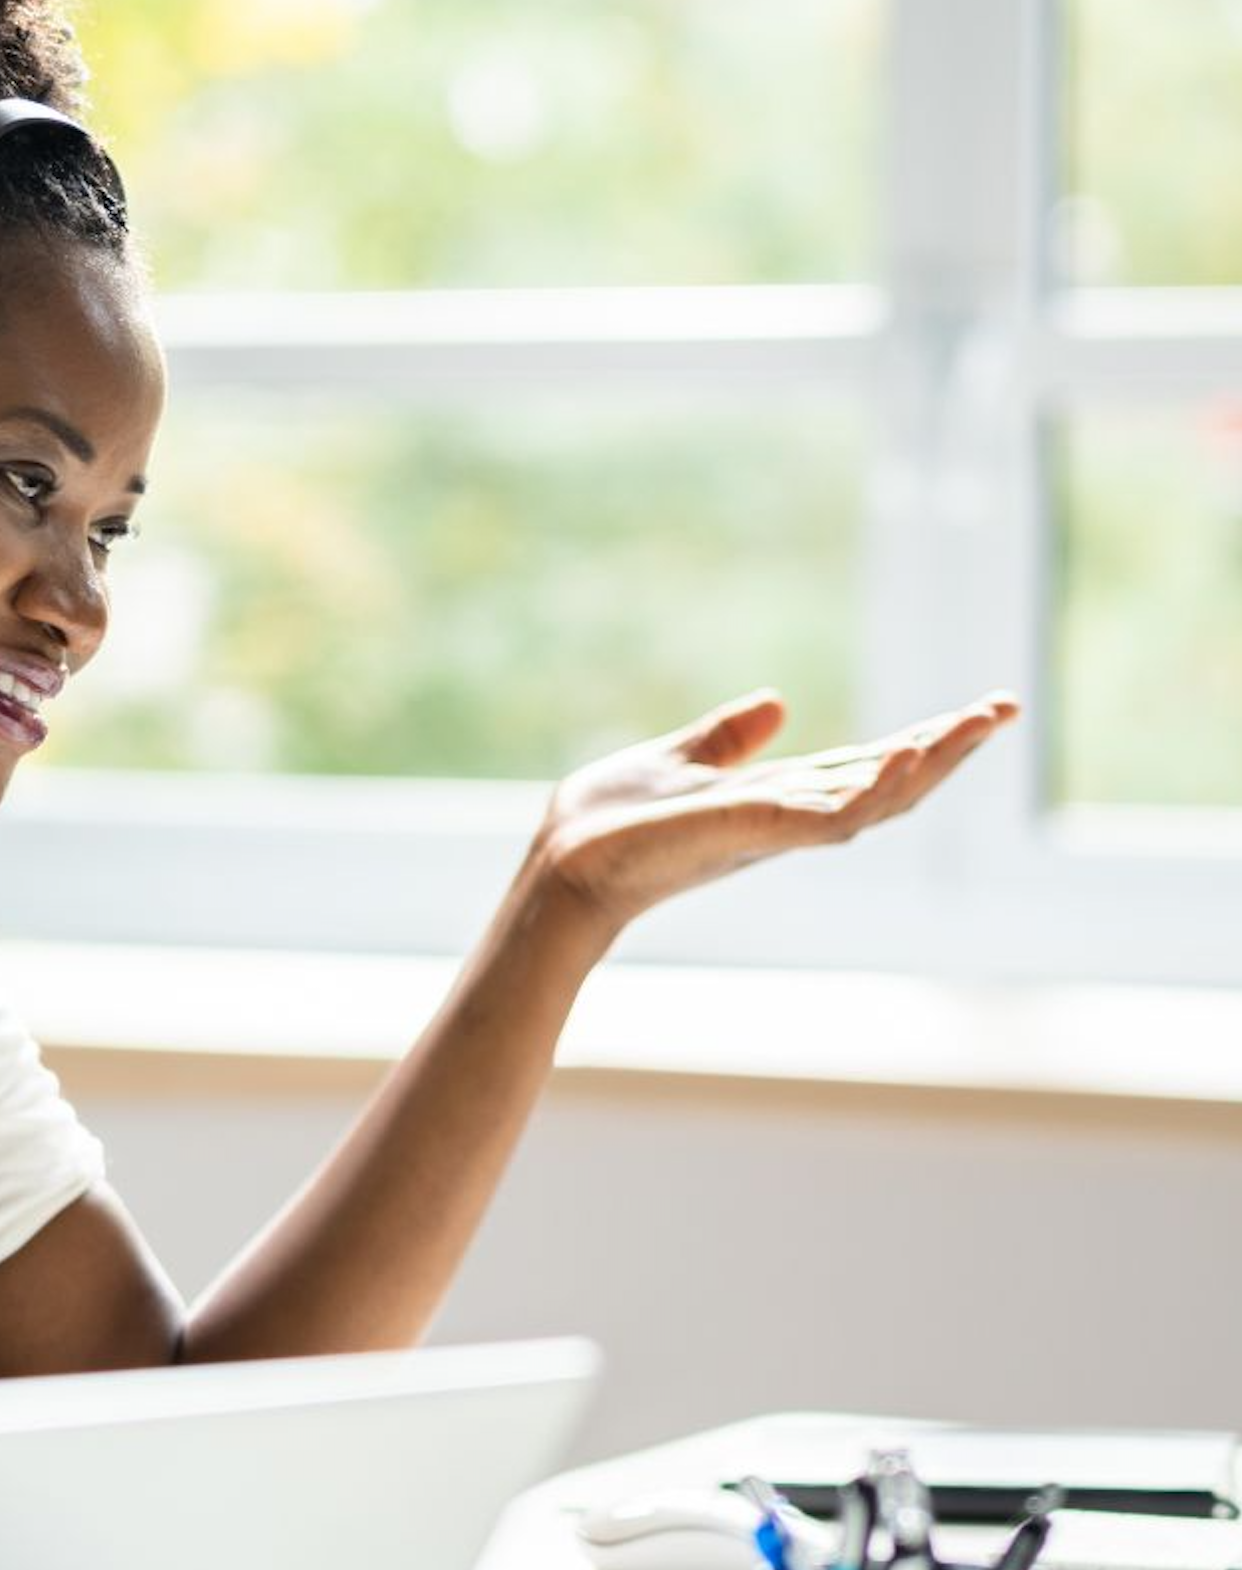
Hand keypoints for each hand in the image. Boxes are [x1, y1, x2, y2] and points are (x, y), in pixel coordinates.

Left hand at [530, 688, 1022, 934]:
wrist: (562, 867)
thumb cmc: (606, 825)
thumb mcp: (675, 762)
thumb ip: (725, 740)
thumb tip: (777, 702)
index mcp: (774, 798)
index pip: (861, 768)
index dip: (916, 743)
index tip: (976, 711)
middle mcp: (786, 818)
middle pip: (885, 783)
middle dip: (947, 750)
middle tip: (1006, 708)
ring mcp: (776, 830)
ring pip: (873, 800)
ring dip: (929, 763)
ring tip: (980, 723)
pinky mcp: (754, 833)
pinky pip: (828, 817)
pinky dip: (869, 790)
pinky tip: (905, 759)